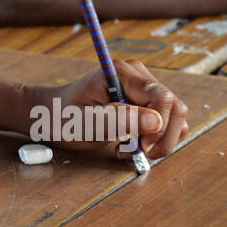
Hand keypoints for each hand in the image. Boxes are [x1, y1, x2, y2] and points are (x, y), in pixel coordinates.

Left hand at [30, 60, 188, 160]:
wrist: (51, 115)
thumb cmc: (62, 117)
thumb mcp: (85, 123)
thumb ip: (118, 120)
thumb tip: (156, 121)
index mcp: (122, 73)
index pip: (162, 98)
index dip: (159, 126)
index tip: (141, 147)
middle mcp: (137, 75)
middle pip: (174, 107)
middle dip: (161, 137)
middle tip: (137, 153)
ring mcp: (142, 87)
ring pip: (175, 116)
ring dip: (159, 140)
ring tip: (129, 149)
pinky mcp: (145, 102)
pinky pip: (167, 122)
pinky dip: (156, 139)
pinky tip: (132, 145)